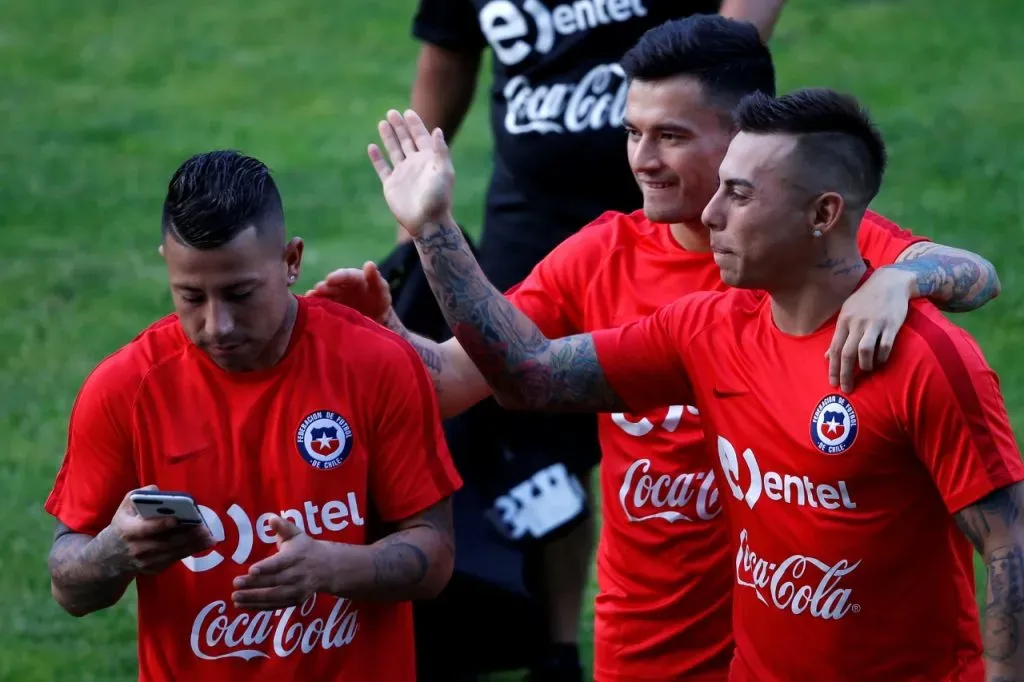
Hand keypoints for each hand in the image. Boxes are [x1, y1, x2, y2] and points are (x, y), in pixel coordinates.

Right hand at [109, 485, 215, 574]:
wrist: (111, 556)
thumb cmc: (124, 525)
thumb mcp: (125, 507)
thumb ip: (139, 495)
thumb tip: (157, 491)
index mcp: (128, 530)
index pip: (145, 528)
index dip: (160, 524)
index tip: (176, 519)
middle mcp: (137, 548)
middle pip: (165, 542)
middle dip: (186, 535)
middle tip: (204, 528)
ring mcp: (146, 561)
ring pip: (173, 553)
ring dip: (193, 545)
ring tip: (209, 536)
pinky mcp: (154, 569)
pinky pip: (174, 559)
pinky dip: (190, 551)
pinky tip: (203, 544)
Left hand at [231, 516, 346, 610]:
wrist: (328, 568)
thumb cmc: (306, 548)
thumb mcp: (297, 534)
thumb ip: (283, 527)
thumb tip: (270, 518)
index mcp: (296, 557)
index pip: (280, 563)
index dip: (266, 567)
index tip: (251, 570)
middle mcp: (298, 575)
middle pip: (274, 581)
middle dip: (254, 584)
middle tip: (236, 584)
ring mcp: (297, 590)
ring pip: (274, 596)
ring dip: (254, 598)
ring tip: (235, 598)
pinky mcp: (295, 600)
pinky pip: (275, 605)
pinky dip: (259, 607)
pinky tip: (244, 605)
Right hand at [306, 261, 391, 323]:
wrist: (375, 318)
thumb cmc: (378, 300)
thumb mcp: (380, 290)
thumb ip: (375, 278)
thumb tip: (369, 264)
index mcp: (355, 279)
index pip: (346, 275)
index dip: (338, 276)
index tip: (330, 279)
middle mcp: (341, 286)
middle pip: (331, 285)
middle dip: (325, 287)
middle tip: (318, 290)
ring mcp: (334, 297)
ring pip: (324, 295)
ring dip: (317, 296)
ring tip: (311, 298)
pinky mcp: (329, 308)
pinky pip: (320, 305)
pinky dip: (313, 306)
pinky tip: (308, 308)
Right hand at [368, 109, 453, 236]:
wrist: (427, 222)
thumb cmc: (438, 198)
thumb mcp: (444, 171)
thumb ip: (440, 151)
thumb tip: (437, 130)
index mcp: (429, 160)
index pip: (421, 137)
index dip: (415, 124)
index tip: (408, 112)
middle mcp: (415, 164)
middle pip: (406, 140)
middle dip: (400, 126)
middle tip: (392, 112)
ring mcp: (403, 174)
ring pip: (394, 150)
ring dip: (389, 137)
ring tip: (382, 122)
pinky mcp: (391, 185)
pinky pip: (382, 168)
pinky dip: (377, 158)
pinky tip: (372, 147)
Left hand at [826, 267, 914, 392]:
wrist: (891, 282)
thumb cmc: (866, 300)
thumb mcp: (848, 313)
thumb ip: (839, 335)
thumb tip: (826, 356)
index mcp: (844, 321)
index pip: (834, 349)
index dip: (832, 368)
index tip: (832, 383)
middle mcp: (857, 323)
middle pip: (847, 354)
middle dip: (845, 374)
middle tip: (846, 388)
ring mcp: (874, 324)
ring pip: (864, 351)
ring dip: (864, 366)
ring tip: (866, 371)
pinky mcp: (891, 325)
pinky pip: (885, 346)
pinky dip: (881, 358)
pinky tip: (880, 362)